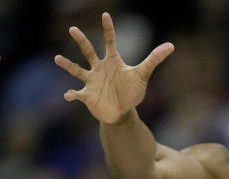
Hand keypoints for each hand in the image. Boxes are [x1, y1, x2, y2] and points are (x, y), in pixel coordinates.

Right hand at [54, 12, 173, 123]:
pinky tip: (67, 95)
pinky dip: (72, 94)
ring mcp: (92, 81)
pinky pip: (77, 93)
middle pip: (89, 51)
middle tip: (73, 29)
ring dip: (68, 65)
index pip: (110, 41)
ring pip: (77, 70)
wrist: (122, 112)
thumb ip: (154, 59)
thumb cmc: (131, 92)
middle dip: (81, 40)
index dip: (108, 28)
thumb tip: (171, 46)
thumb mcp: (143, 75)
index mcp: (112, 61)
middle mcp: (99, 68)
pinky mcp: (88, 96)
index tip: (105, 15)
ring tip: (57, 58)